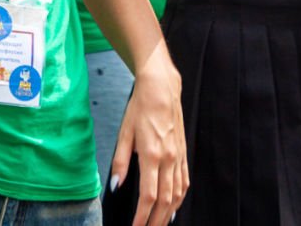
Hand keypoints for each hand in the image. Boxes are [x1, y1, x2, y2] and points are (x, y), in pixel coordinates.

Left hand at [110, 41, 187, 225]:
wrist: (162, 88)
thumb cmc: (141, 107)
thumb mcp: (124, 132)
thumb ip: (120, 162)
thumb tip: (116, 185)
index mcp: (152, 155)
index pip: (148, 195)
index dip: (142, 216)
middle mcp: (168, 158)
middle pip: (165, 200)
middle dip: (156, 220)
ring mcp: (178, 156)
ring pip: (178, 194)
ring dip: (169, 213)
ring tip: (159, 223)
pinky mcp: (183, 152)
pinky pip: (184, 181)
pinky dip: (180, 197)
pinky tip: (174, 204)